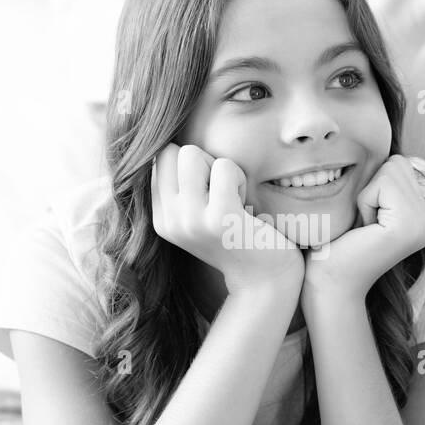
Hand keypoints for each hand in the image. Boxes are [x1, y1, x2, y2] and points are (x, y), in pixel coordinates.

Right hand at [150, 143, 304, 296]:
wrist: (265, 279)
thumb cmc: (239, 237)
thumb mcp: (200, 215)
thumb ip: (182, 187)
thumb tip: (170, 144)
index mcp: (161, 219)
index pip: (160, 160)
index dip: (190, 166)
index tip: (209, 193)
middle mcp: (169, 221)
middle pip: (171, 152)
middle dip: (203, 161)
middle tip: (223, 192)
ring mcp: (191, 221)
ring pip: (191, 154)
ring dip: (220, 168)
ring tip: (233, 198)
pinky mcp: (219, 219)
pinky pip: (224, 166)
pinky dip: (240, 178)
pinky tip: (246, 205)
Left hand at [302, 155, 424, 303]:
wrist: (328, 281)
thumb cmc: (336, 243)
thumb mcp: (364, 204)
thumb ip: (381, 180)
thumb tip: (382, 137)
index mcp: (423, 216)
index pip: (398, 164)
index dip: (371, 186)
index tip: (365, 221)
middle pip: (397, 163)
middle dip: (370, 188)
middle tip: (363, 225)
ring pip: (390, 169)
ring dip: (366, 196)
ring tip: (363, 228)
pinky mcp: (410, 227)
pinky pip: (383, 183)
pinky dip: (365, 201)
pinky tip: (365, 231)